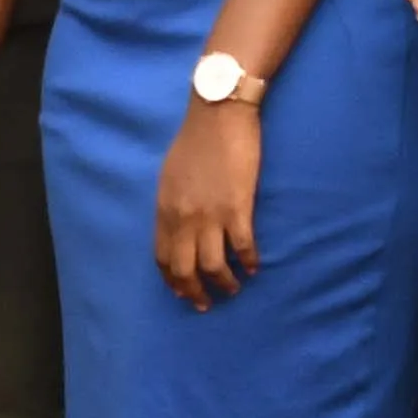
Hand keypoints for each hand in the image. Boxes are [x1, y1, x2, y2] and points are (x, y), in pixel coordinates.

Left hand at [153, 96, 262, 308]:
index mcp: (165, 209)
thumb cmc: (195, 139)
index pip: (162, 258)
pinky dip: (249, 262)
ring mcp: (211, 215)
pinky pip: (243, 246)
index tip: (182, 292)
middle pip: (185, 270)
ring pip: (214, 266)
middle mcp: (184, 218)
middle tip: (206, 304)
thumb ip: (172, 205)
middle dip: (195, 293)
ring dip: (224, 284)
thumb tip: (177, 226)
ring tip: (233, 289)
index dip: (172, 281)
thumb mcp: (170, 175)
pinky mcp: (238, 207)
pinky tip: (254, 266)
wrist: (219, 113)